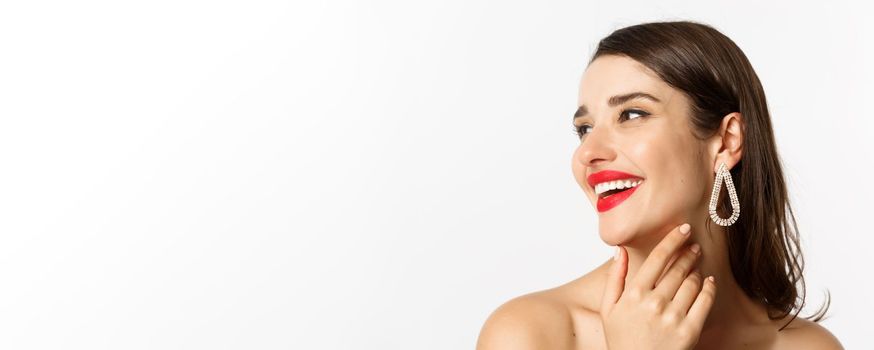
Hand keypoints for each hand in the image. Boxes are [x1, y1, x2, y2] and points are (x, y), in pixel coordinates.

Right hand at [599, 223, 716, 349]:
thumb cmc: (622, 339)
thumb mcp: (608, 309)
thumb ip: (614, 278)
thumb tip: (620, 251)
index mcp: (634, 294)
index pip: (658, 257)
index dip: (672, 240)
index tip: (682, 229)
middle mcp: (654, 303)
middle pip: (678, 268)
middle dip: (689, 253)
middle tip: (694, 246)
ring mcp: (673, 317)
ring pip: (693, 282)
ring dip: (697, 270)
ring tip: (697, 266)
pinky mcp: (690, 331)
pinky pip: (705, 301)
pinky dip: (709, 288)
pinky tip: (708, 281)